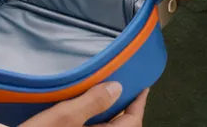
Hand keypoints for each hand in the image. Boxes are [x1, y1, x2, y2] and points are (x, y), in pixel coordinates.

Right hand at [23, 83, 148, 125]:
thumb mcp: (63, 118)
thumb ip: (91, 103)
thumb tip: (117, 88)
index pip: (132, 123)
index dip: (139, 104)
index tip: (143, 85)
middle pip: (120, 126)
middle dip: (124, 106)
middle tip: (123, 83)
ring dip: (106, 111)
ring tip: (103, 89)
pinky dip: (91, 117)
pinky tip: (80, 104)